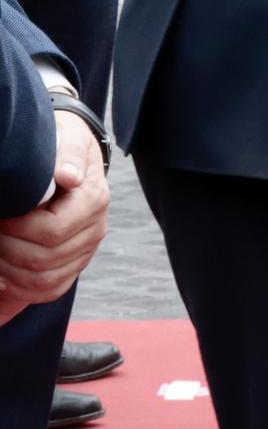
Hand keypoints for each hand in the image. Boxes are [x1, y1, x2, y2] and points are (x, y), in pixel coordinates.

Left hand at [0, 111, 108, 322]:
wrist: (73, 156)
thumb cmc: (64, 146)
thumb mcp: (69, 139)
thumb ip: (68, 155)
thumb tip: (67, 176)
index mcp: (93, 200)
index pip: (52, 231)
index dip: (17, 230)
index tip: (1, 215)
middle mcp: (95, 229)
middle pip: (43, 260)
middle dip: (6, 250)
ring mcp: (85, 249)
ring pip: (44, 281)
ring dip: (9, 272)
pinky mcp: (74, 263)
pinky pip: (50, 290)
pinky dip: (21, 288)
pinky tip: (4, 273)